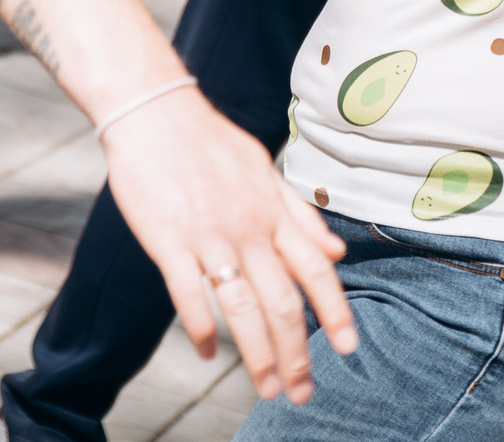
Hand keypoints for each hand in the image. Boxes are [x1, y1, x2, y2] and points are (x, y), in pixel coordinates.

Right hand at [101, 87, 355, 399]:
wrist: (154, 112)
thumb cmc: (209, 141)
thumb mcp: (264, 170)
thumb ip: (300, 214)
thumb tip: (337, 251)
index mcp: (272, 211)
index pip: (314, 268)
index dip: (335, 310)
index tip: (349, 347)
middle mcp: (247, 228)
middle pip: (281, 301)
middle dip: (296, 352)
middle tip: (302, 392)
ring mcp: (208, 236)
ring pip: (240, 308)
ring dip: (256, 354)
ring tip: (265, 389)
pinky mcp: (168, 241)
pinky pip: (189, 295)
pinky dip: (201, 328)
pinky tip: (209, 353)